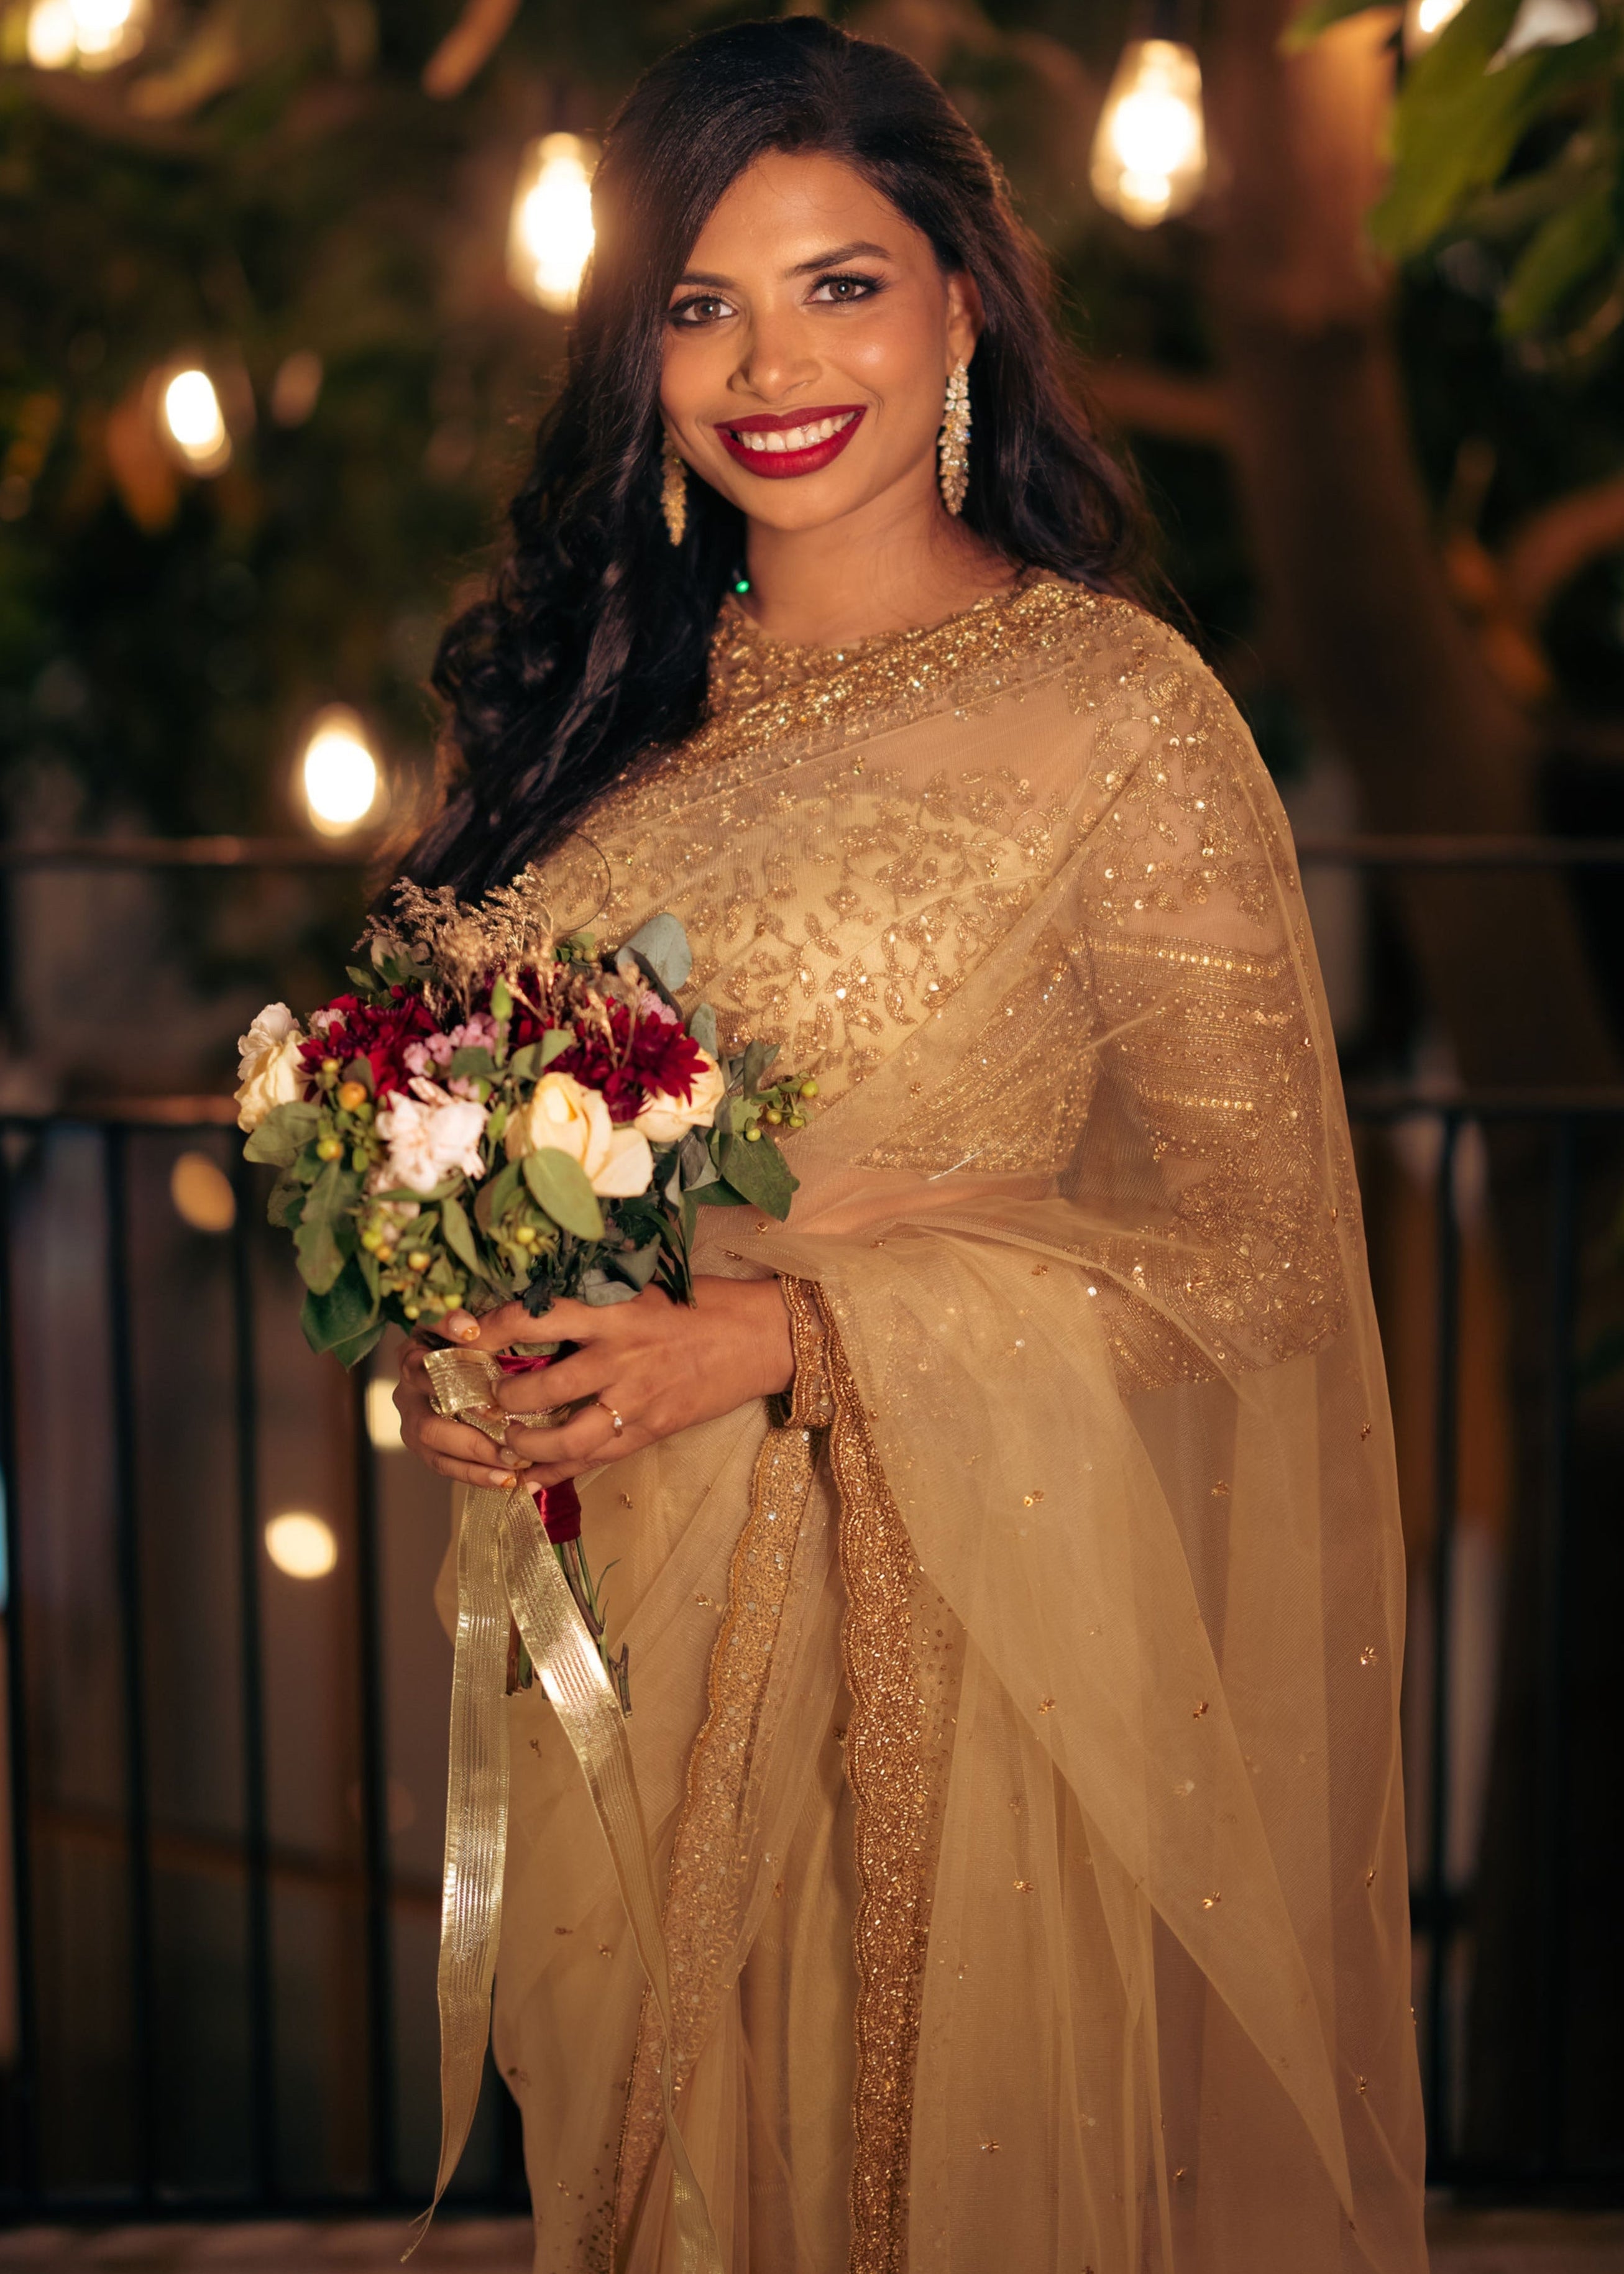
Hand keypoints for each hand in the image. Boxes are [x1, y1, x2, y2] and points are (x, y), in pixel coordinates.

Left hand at [393, 1277, 793, 1492]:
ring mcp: (635, 1401)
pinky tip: (530, 1479)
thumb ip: (594, 1299)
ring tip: (505, 1440)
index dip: (494, 1328)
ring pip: (564, 1439)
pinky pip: (594, 1460)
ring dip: (525, 1445)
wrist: (758, 1338)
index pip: (538, 1316)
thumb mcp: (642, 1289)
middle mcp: (620, 1357)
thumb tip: (537, 1305)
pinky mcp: (650, 1430)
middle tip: (481, 1398)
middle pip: (540, 1390)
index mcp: (614, 1312)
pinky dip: (557, 1474)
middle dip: (502, 1401)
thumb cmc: (699, 1304)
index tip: (463, 1333)